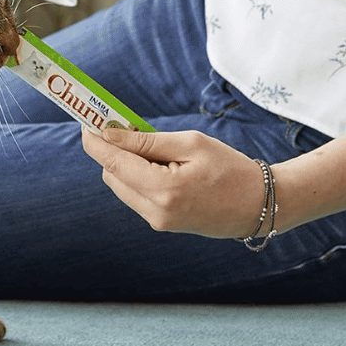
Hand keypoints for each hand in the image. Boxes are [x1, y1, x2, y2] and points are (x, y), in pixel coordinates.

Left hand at [81, 127, 268, 238]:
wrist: (260, 205)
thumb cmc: (230, 168)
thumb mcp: (191, 144)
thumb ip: (146, 141)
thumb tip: (109, 133)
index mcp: (163, 189)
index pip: (112, 162)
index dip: (94, 140)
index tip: (85, 120)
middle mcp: (155, 211)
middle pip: (111, 173)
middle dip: (114, 149)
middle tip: (129, 127)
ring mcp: (157, 221)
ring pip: (120, 185)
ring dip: (127, 164)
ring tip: (157, 150)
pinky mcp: (161, 224)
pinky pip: (136, 195)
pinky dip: (139, 177)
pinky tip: (163, 166)